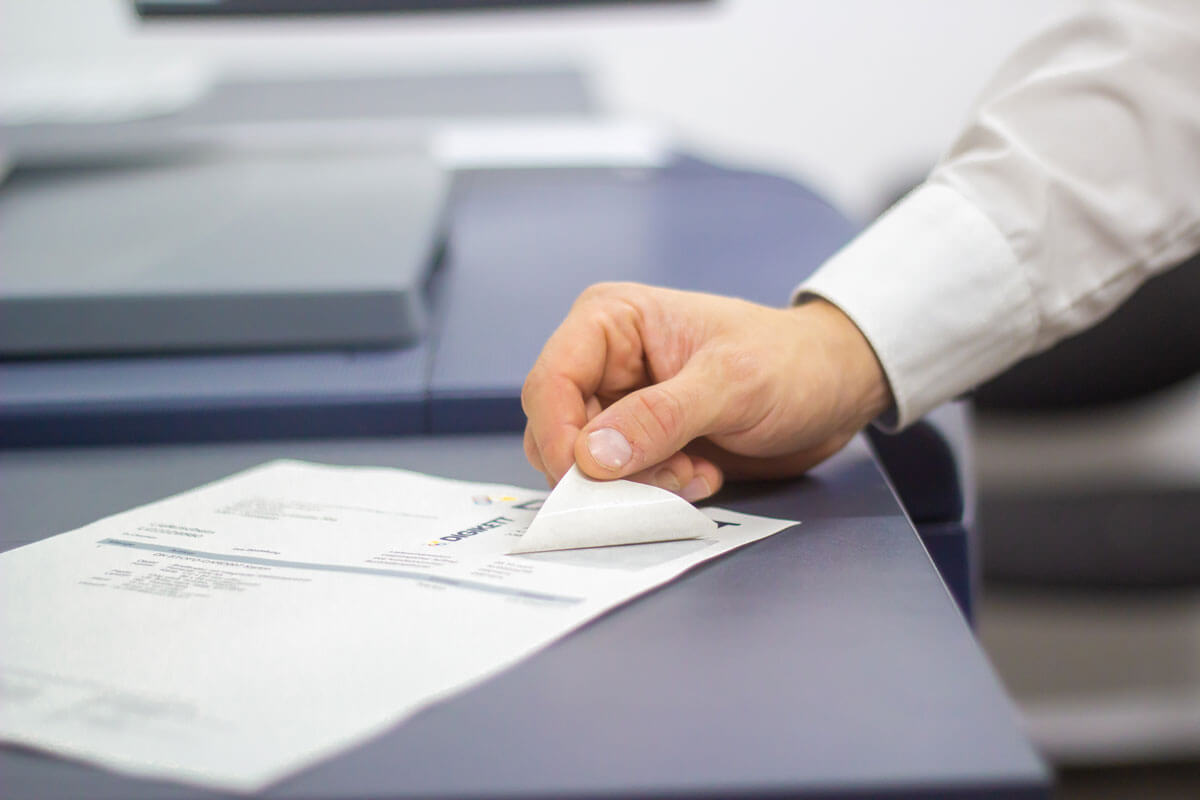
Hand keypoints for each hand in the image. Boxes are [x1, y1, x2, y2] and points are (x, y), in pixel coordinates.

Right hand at [521, 283, 892, 500]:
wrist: (834, 388)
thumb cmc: (791, 363)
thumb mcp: (731, 385)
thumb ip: (660, 418)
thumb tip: (591, 456)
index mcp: (611, 320)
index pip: (552, 381)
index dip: (559, 435)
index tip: (588, 480)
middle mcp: (604, 359)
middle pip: (559, 428)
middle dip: (607, 468)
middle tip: (667, 477)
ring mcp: (620, 402)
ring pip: (586, 464)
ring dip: (637, 483)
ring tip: (694, 472)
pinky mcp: (641, 440)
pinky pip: (619, 482)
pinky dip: (656, 490)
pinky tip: (703, 473)